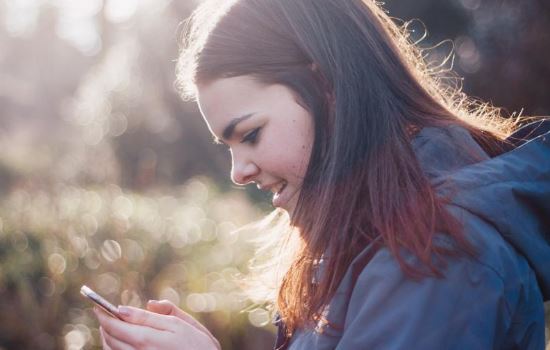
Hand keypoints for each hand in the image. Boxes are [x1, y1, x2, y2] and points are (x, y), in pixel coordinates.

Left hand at [94, 302, 220, 349]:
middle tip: (104, 314)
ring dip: (108, 337)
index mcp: (148, 339)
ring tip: (112, 327)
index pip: (116, 325)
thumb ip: (158, 314)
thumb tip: (139, 305)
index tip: (98, 306)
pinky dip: (115, 349)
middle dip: (105, 325)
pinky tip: (122, 342)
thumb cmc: (198, 346)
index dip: (104, 314)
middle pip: (110, 339)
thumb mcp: (182, 324)